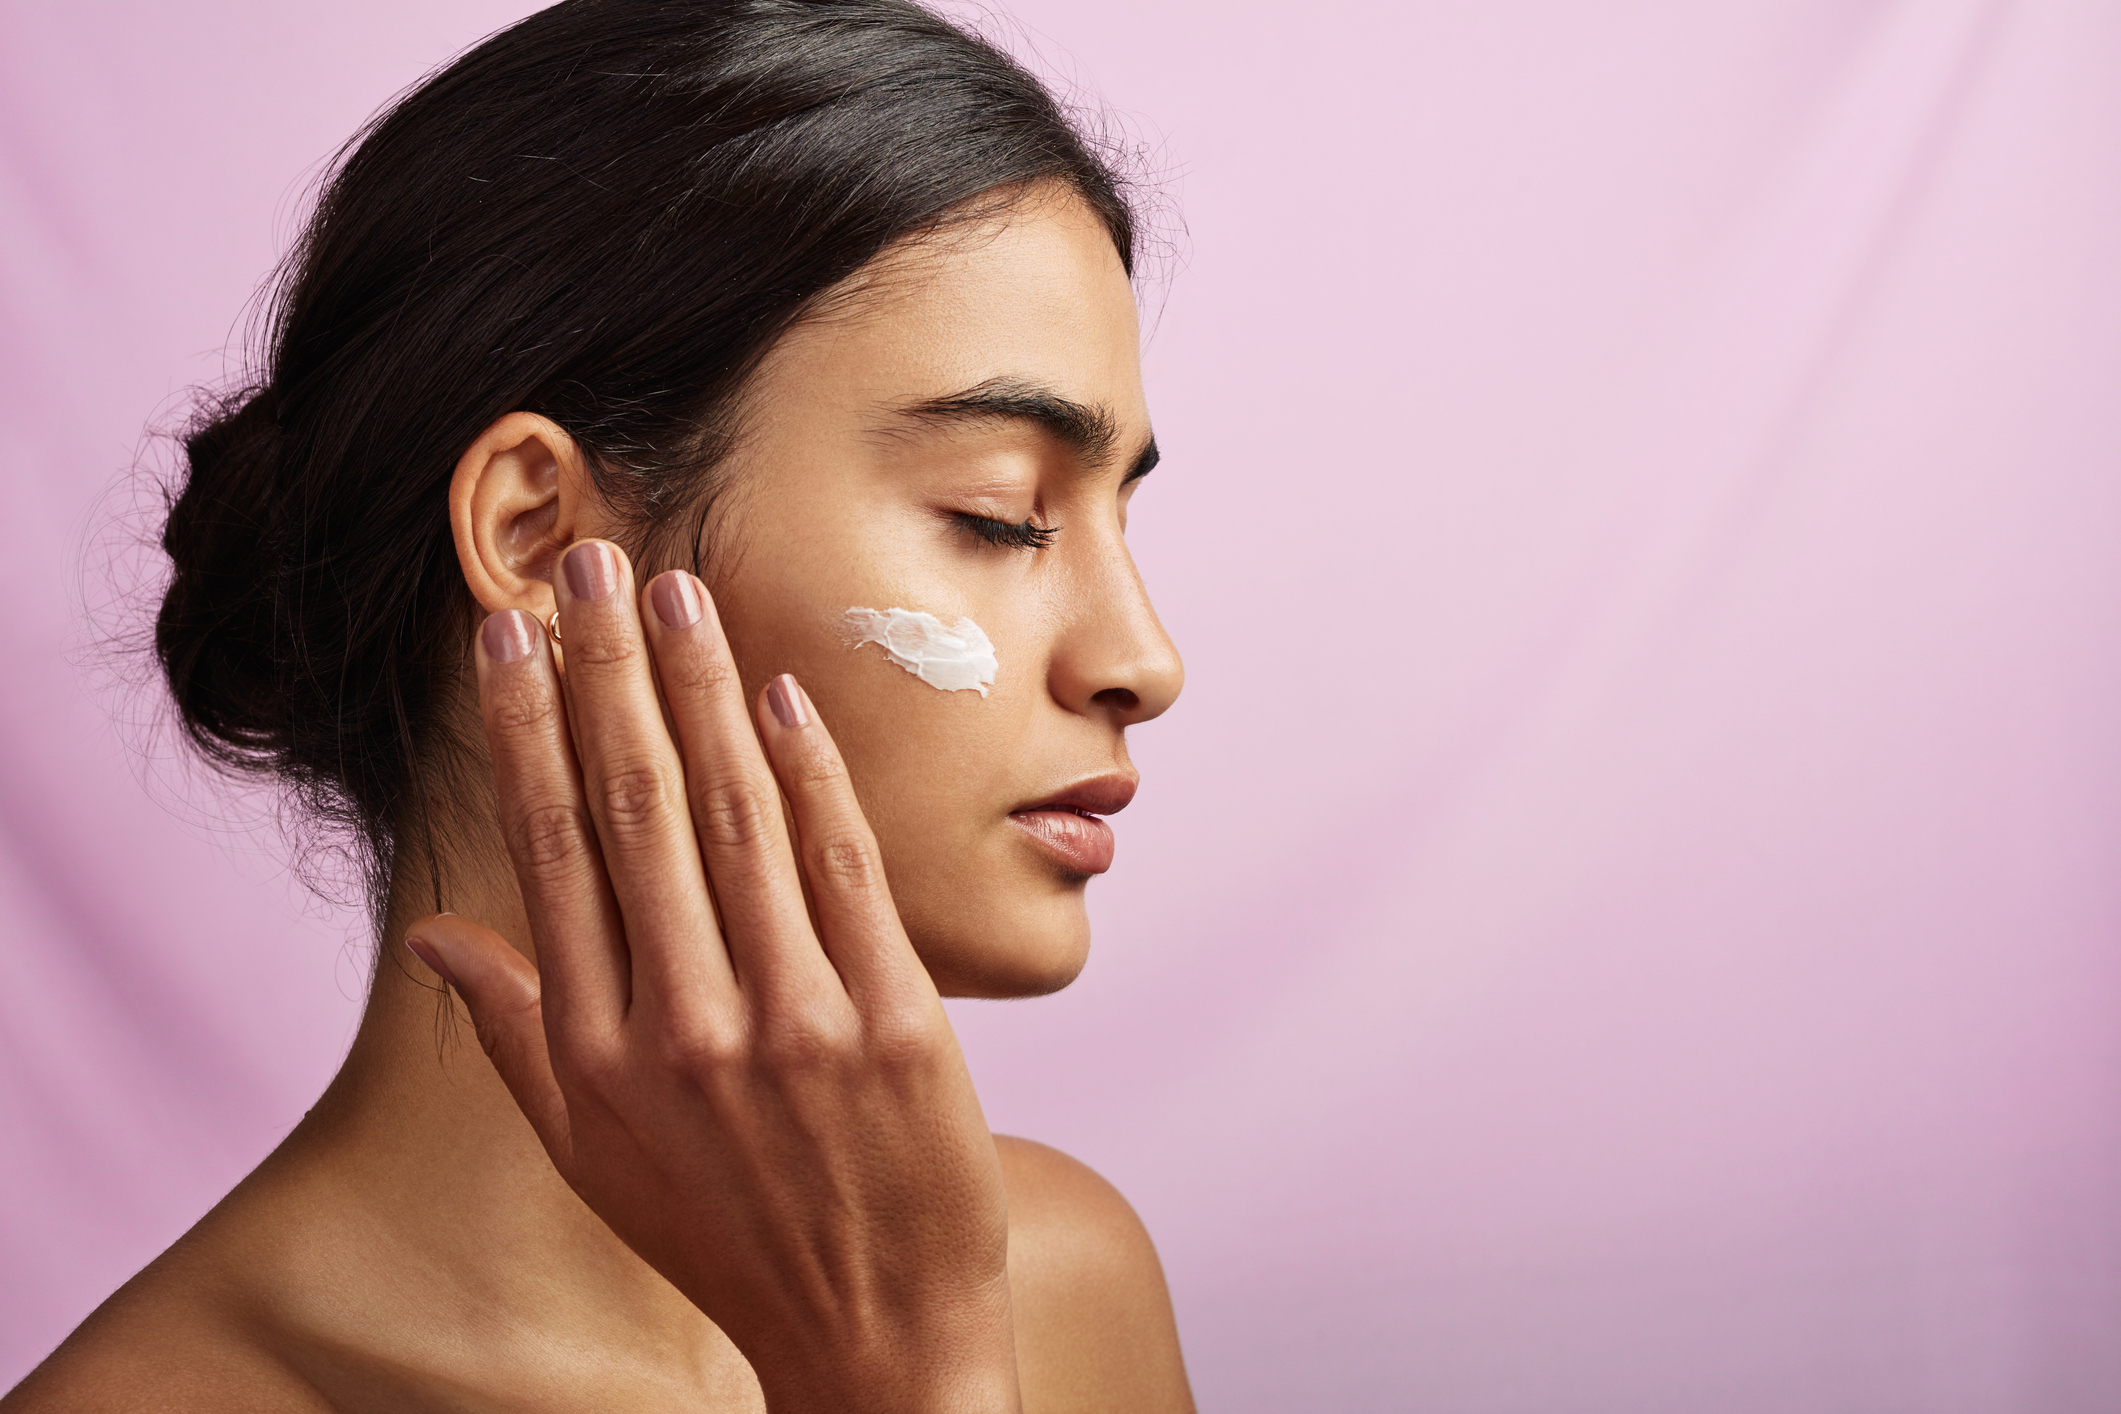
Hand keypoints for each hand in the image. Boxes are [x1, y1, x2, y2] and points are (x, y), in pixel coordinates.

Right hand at [404, 540, 1019, 1413]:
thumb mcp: (593, 1157)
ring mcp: (794, 1022)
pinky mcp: (895, 1022)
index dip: (525, 729)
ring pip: (734, 818)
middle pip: (633, 807)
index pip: (551, 849)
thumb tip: (435, 937)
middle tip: (587, 562)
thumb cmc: (725, 1236)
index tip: (504, 634)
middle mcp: (684, 1026)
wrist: (872, 1334)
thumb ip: (513, 1039)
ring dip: (702, 691)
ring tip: (676, 594)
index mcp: (597, 1052)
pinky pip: (844, 870)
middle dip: (605, 670)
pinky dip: (812, 775)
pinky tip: (783, 696)